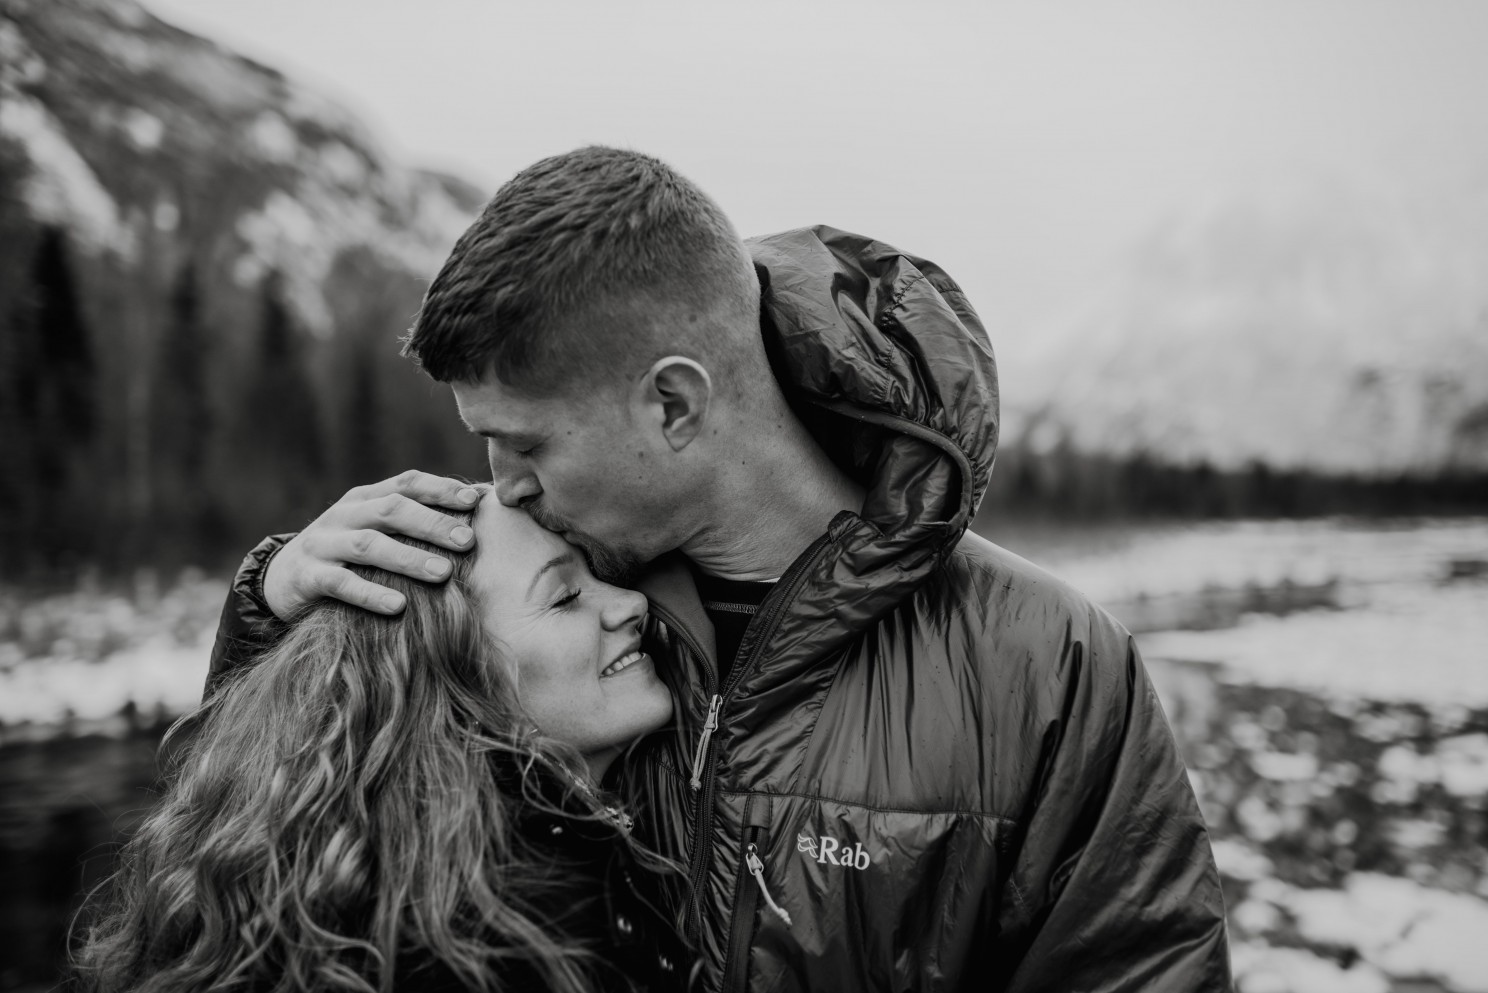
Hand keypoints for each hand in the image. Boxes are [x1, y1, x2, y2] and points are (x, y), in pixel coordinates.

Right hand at [263, 471, 481, 619]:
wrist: (280, 579)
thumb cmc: (348, 555)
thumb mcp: (375, 531)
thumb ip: (413, 523)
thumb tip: (476, 518)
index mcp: (366, 498)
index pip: (407, 483)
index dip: (441, 489)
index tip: (475, 502)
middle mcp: (345, 514)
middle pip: (392, 510)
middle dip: (433, 524)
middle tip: (467, 542)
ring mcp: (324, 543)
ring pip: (369, 544)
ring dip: (408, 558)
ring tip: (443, 574)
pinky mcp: (308, 576)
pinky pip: (341, 583)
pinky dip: (370, 593)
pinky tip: (397, 607)